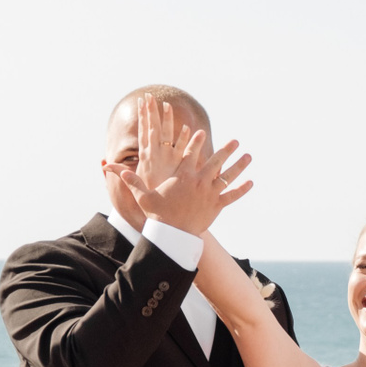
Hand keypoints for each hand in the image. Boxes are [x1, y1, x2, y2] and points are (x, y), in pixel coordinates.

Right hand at [107, 101, 253, 234]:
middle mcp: (199, 182)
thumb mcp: (144, 197)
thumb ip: (133, 181)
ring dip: (239, 165)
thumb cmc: (158, 215)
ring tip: (248, 155)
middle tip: (235, 140)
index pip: (191, 154)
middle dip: (226, 149)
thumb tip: (114, 169)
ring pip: (228, 176)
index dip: (196, 142)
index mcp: (182, 176)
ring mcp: (210, 193)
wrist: (172, 235)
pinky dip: (242, 189)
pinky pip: (232, 196)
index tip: (202, 131)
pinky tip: (251, 182)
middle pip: (215, 161)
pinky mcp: (217, 206)